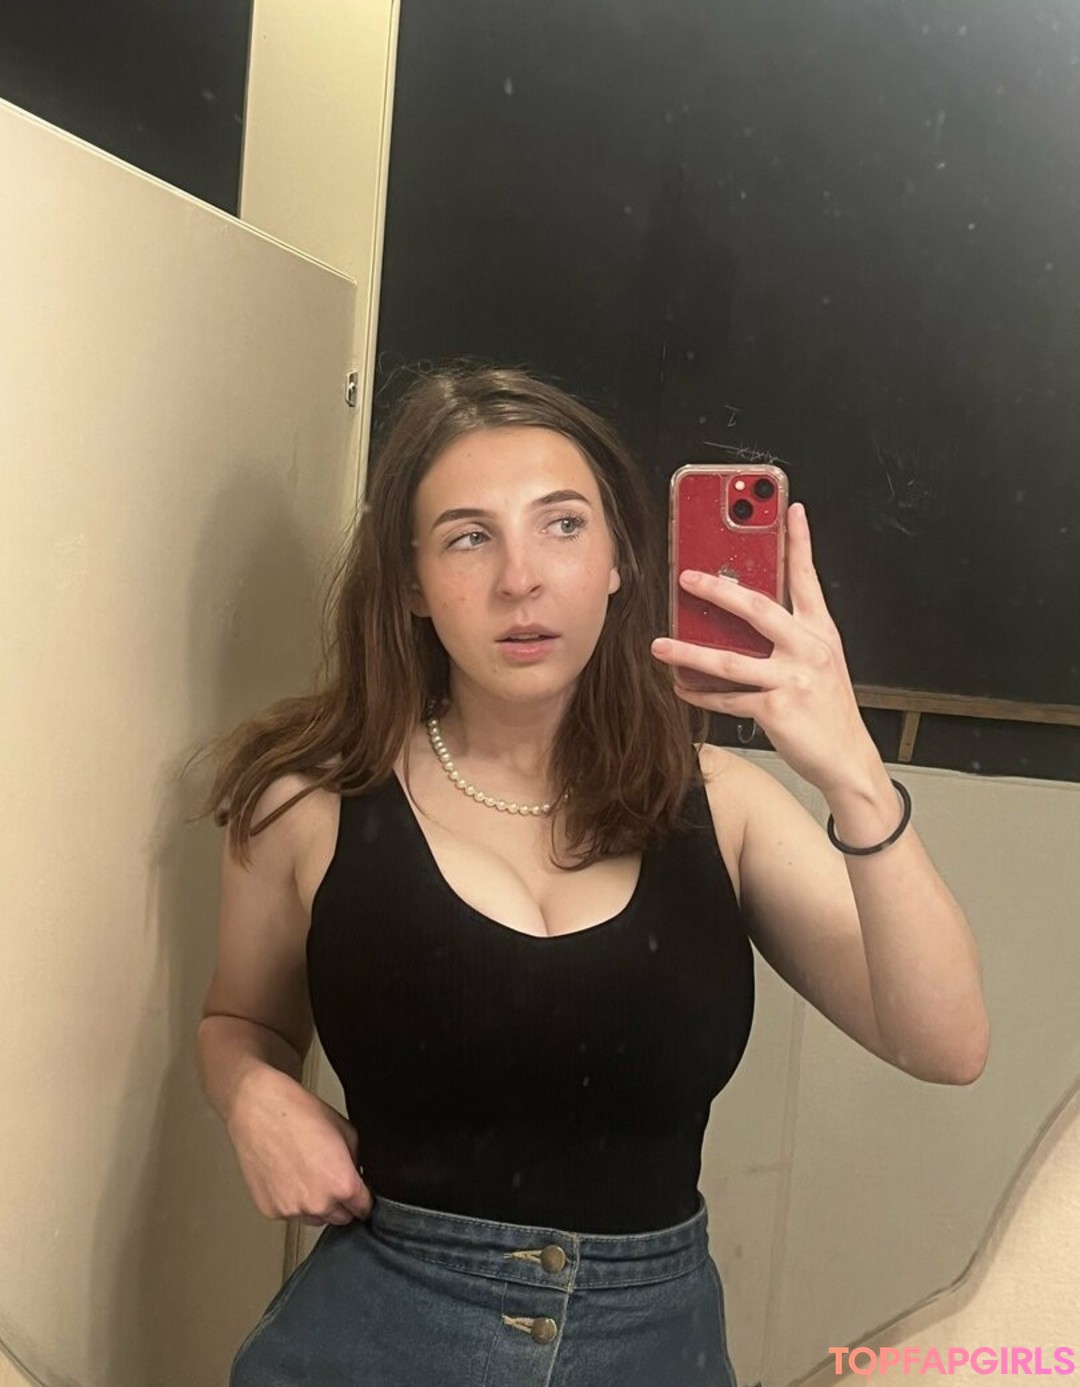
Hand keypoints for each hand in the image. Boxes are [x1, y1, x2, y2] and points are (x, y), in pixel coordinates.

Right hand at [226, 1066, 371, 1226]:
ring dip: (316, 1204)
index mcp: (342, 1185)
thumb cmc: (300, 1114)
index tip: (358, 1193)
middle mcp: (318, 1204)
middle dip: (341, 1202)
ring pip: (315, 1218)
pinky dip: (292, 1201)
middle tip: (329, 1176)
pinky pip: (290, 1214)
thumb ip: (357, 1162)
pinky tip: (289, 1176)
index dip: (362, 1198)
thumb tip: (358, 1177)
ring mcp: (292, 1210)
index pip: (364, 1209)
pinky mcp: (271, 1210)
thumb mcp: (347, 1131)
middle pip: (341, 1218)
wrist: (260, 1110)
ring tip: (306, 1173)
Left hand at [650, 503, 877, 793]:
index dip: (800, 542)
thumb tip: (746, 611)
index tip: (790, 509)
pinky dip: (701, 695)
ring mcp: (793, 680)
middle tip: (687, 578)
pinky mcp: (777, 709)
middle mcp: (809, 650)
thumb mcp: (821, 663)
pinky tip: (681, 688)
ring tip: (660, 645)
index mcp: (821, 633)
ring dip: (688, 652)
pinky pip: (729, 699)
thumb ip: (792, 635)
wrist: (847, 760)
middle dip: (718, 590)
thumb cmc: (828, 711)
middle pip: (758, 609)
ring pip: (729, 660)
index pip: (808, 578)